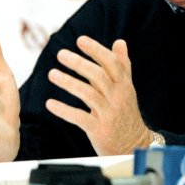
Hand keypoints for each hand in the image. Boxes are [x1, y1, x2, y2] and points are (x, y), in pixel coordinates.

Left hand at [45, 36, 151, 154]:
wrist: (134, 144)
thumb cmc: (125, 113)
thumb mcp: (127, 88)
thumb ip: (122, 65)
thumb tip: (119, 42)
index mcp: (124, 85)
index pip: (111, 63)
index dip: (96, 50)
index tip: (80, 40)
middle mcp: (118, 97)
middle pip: (98, 76)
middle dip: (78, 63)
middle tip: (61, 54)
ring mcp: (109, 114)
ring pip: (88, 94)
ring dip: (68, 82)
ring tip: (52, 74)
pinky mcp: (100, 130)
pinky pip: (80, 117)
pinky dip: (64, 110)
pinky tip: (50, 104)